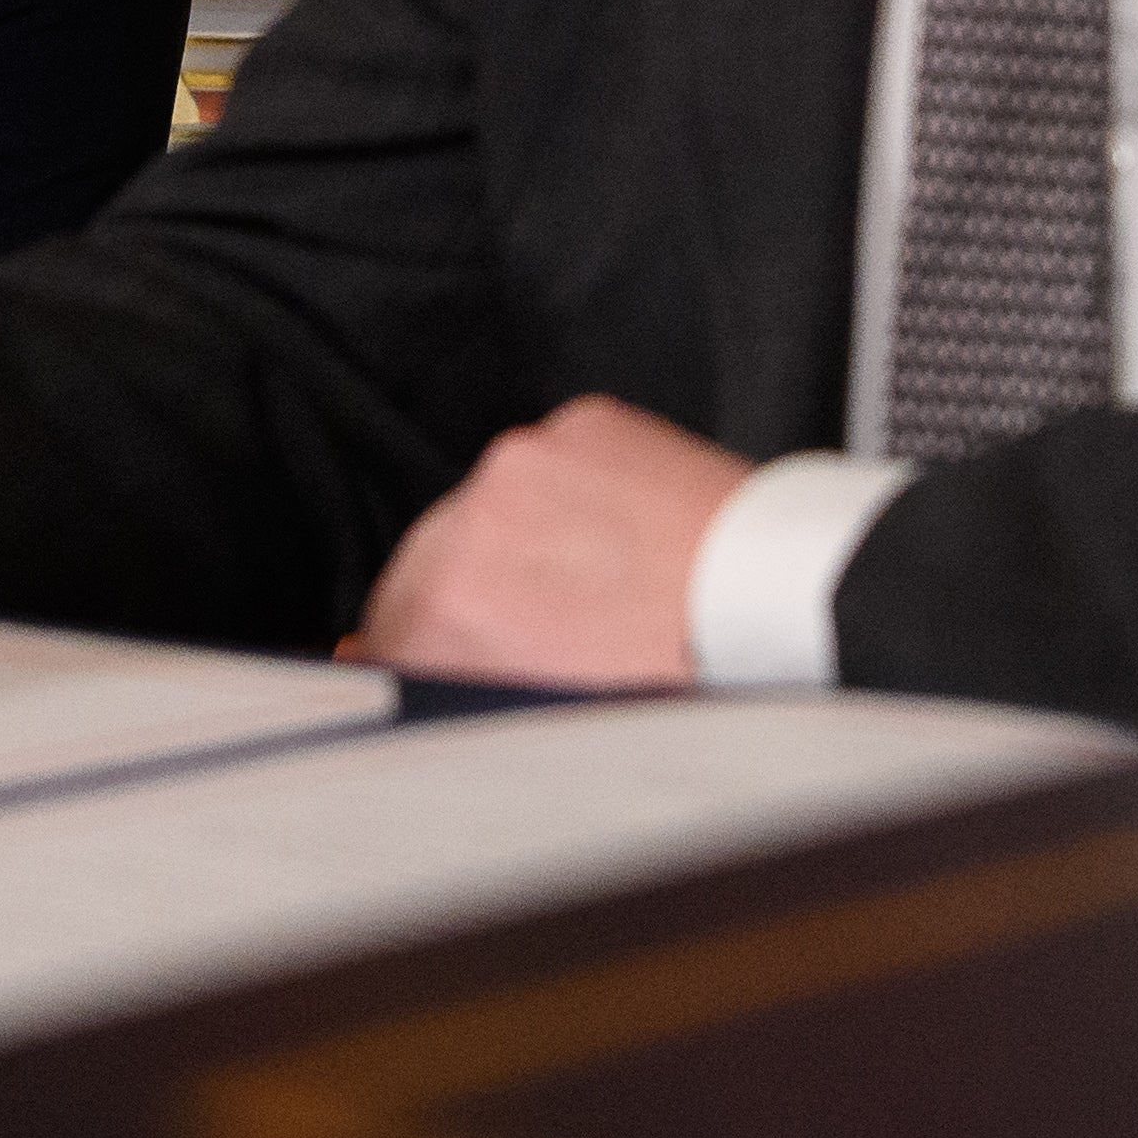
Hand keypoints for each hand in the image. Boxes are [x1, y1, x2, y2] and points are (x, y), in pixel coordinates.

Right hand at [350, 395, 750, 688]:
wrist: (773, 595)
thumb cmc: (674, 672)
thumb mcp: (541, 715)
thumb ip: (448, 682)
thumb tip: (364, 658)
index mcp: (450, 603)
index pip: (386, 630)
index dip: (428, 655)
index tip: (453, 663)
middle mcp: (474, 517)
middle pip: (430, 561)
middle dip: (473, 598)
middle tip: (544, 637)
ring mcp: (528, 459)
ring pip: (493, 506)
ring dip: (524, 540)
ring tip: (598, 587)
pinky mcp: (583, 422)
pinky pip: (554, 463)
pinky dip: (576, 496)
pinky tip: (625, 539)